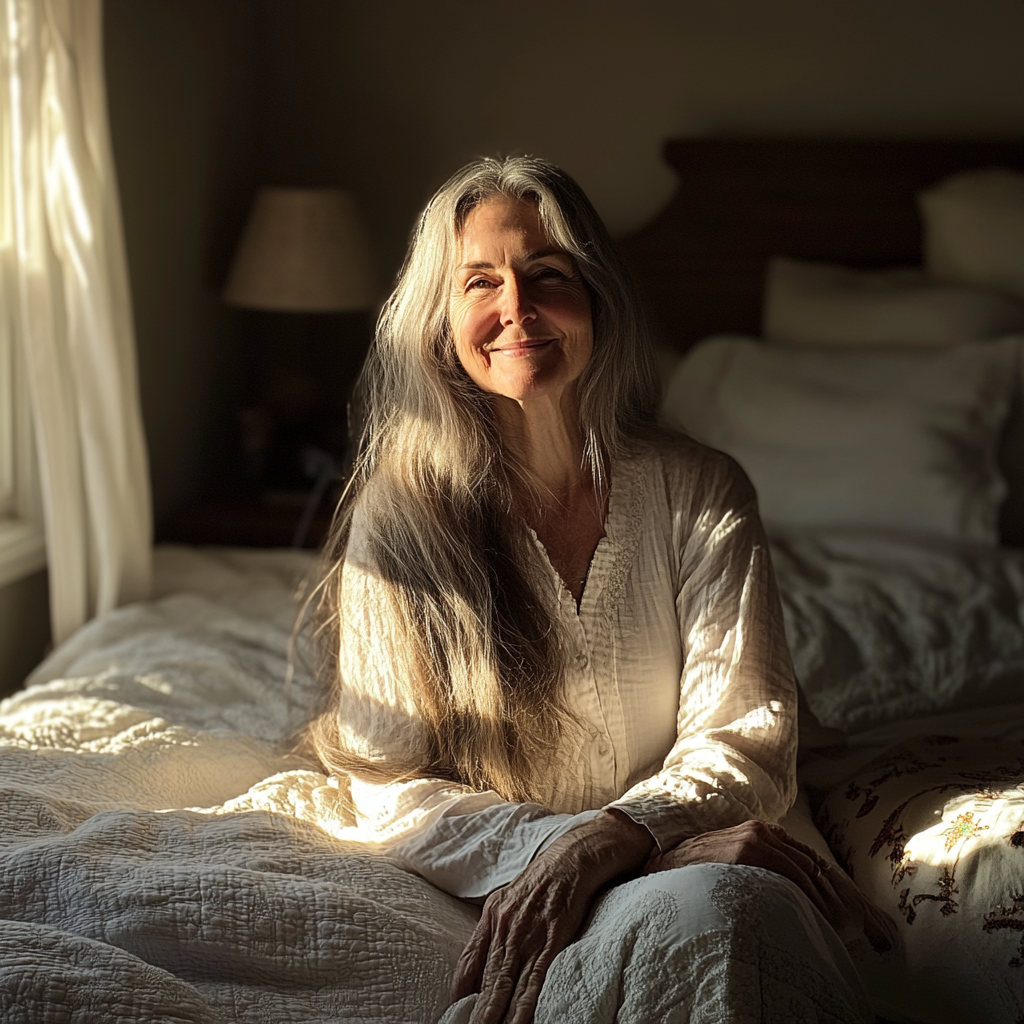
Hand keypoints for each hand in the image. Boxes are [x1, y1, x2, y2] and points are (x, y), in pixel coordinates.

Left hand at [450, 809, 653, 1023]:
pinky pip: (536, 979)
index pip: (470, 963)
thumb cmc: (544, 879)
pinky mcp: (553, 939)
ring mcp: (529, 934)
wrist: (574, 856)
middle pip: (488, 981)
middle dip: (479, 1012)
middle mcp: (506, 926)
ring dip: (497, 1014)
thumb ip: (490, 932)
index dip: (461, 992)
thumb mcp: (507, 899)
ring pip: (508, 984)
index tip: (453, 1013)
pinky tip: (519, 1022)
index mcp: (493, 916)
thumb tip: (474, 967)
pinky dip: (526, 1005)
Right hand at [644, 819, 896, 953]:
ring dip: (838, 907)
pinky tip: (827, 920)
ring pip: (811, 875)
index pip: (818, 867)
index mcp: (765, 836)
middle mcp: (763, 833)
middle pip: (823, 870)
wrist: (653, 866)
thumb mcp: (734, 871)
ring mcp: (755, 840)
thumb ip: (764, 878)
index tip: (877, 928)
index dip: (849, 897)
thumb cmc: (694, 878)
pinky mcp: (746, 851)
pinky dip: (813, 899)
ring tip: (858, 936)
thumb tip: (803, 911)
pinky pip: (791, 877)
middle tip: (885, 938)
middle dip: (856, 906)